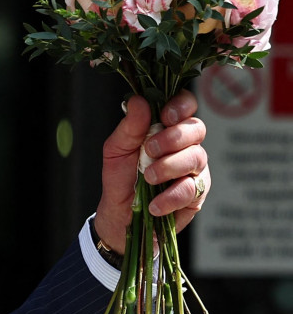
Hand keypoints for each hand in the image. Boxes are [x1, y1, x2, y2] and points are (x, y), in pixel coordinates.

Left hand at [93, 89, 208, 251]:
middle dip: (173, 137)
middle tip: (149, 150)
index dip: (181, 105)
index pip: (186, 105)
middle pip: (197, 128)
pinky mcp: (197, 193)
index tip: (165, 116)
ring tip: (148, 178)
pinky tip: (154, 204)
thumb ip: (130, 126)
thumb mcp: (116, 150)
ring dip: (169, 167)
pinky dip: (170, 196)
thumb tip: (138, 100)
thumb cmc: (120, 177)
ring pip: (197, 157)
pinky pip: (191, 189)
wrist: (120, 214)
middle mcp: (185, 145)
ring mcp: (194, 168)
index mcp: (166, 127)